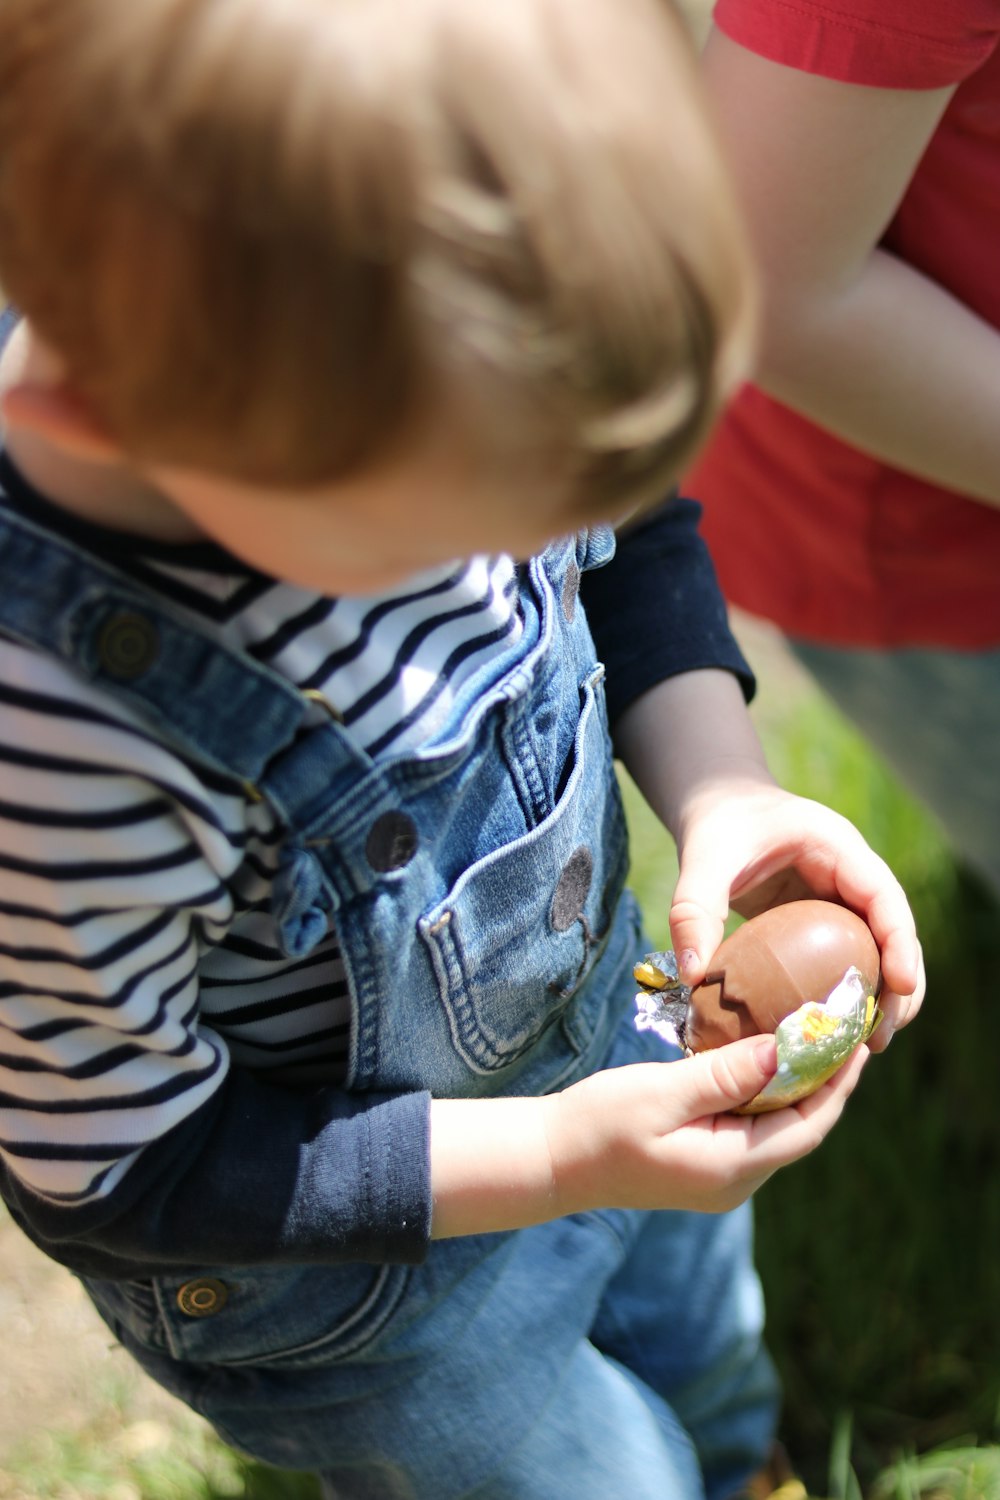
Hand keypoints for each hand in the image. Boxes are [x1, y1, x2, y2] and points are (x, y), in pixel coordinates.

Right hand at [544, 1033, 868, 1215]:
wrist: (552, 1160)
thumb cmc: (599, 1124)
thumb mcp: (661, 1092)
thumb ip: (723, 1074)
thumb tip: (783, 1050)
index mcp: (731, 1169)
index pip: (807, 1125)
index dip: (838, 1082)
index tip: (857, 1038)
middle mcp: (735, 1181)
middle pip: (801, 1127)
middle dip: (827, 1079)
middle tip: (845, 1028)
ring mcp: (721, 1176)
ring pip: (778, 1126)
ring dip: (800, 1083)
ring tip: (817, 1035)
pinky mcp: (706, 1163)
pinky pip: (753, 1125)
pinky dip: (768, 1091)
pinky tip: (768, 1056)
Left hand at [670, 779, 924, 1052]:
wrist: (716, 808)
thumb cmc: (717, 825)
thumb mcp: (704, 858)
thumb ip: (693, 909)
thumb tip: (691, 976)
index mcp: (838, 848)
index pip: (884, 897)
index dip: (898, 941)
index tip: (900, 986)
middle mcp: (851, 876)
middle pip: (894, 933)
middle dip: (898, 985)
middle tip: (879, 1038)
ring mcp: (842, 900)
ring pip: (879, 951)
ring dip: (880, 997)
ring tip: (867, 1046)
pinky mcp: (825, 922)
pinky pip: (849, 959)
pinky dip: (848, 993)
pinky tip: (834, 1032)